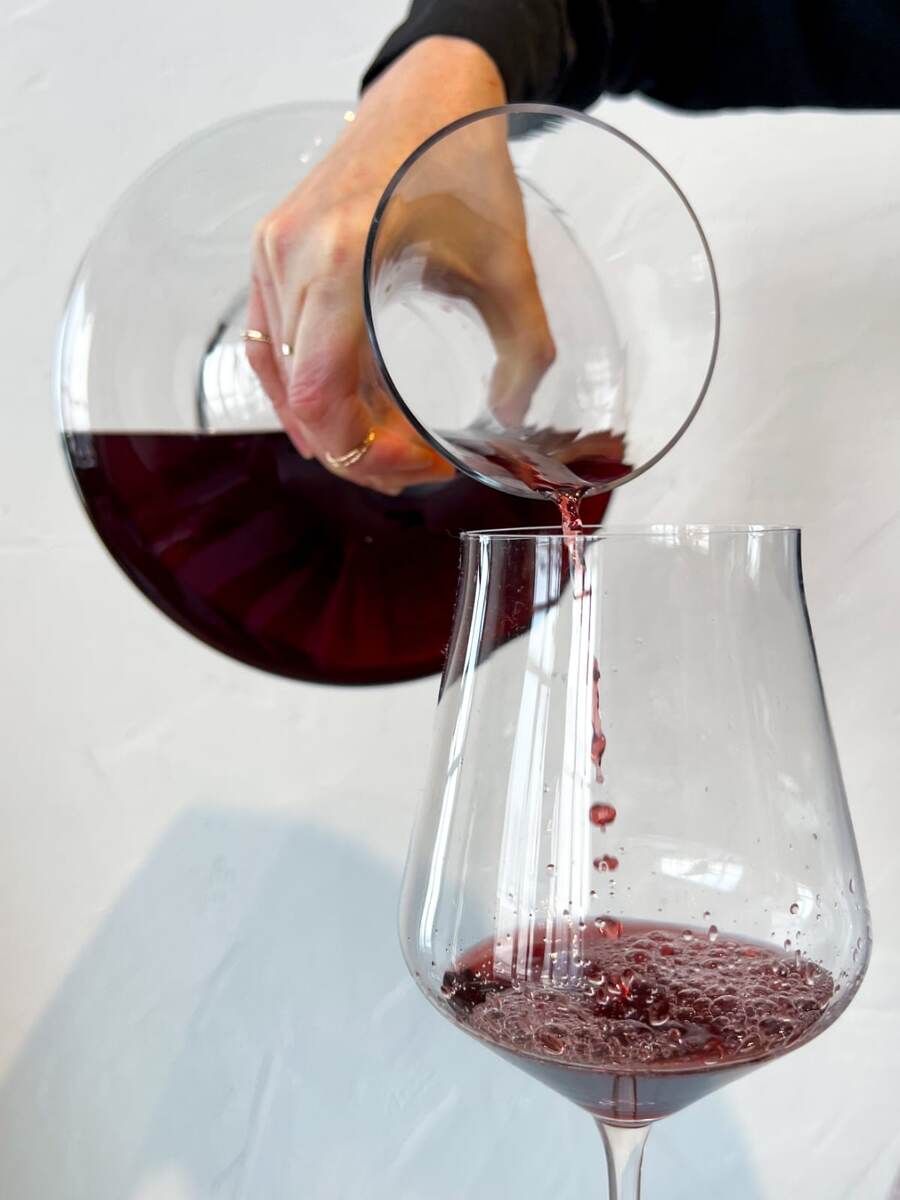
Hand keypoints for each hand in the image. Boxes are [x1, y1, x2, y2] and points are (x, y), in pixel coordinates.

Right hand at [247, 36, 552, 493]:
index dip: (368, 456)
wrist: (424, 93)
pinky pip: (274, 354)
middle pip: (301, 406)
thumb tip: (512, 421)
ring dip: (339, 427)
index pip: (318, 398)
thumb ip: (525, 350)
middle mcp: (289, 260)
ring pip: (283, 387)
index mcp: (339, 258)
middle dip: (362, 453)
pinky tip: (361, 403)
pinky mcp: (269, 260)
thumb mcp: (509, 263)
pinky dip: (314, 392)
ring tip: (398, 434)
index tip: (424, 463)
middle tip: (420, 463)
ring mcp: (269, 259)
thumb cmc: (460, 159)